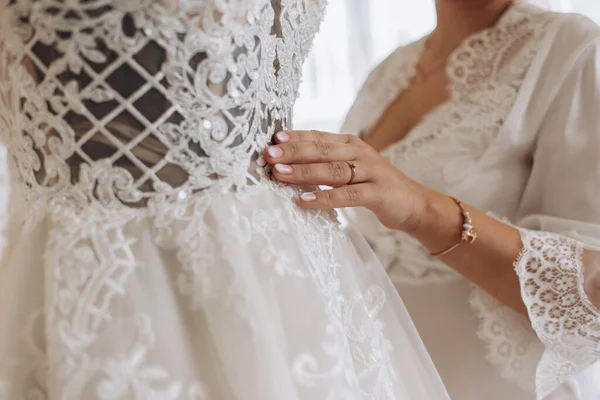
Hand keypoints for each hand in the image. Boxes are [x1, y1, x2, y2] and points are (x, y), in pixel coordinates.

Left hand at [264, 130, 430, 231]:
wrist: (413, 203)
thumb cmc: (374, 185)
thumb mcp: (350, 169)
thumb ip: (325, 164)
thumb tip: (286, 164)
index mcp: (351, 144)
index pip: (318, 137)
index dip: (295, 137)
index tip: (271, 139)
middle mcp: (360, 153)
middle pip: (322, 150)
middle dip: (293, 152)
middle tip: (269, 155)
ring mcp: (371, 171)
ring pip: (332, 170)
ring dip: (304, 172)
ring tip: (280, 175)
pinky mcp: (378, 192)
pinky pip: (347, 195)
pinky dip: (325, 198)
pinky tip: (304, 201)